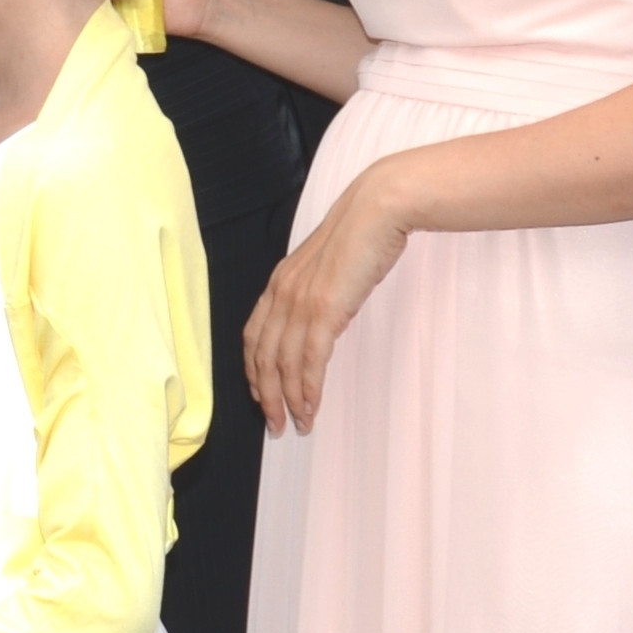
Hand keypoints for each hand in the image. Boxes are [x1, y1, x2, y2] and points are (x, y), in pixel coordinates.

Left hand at [244, 170, 420, 437]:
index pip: (253, 335)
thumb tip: (322, 316)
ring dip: (288, 399)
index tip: (260, 395)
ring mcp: (300, 302)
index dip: (254, 371)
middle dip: (266, 396)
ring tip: (297, 423)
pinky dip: (308, 388)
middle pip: (262, 357)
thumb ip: (317, 291)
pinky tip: (311, 406)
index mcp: (279, 282)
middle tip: (275, 424)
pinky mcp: (324, 309)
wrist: (378, 209)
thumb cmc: (362, 234)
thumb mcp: (329, 266)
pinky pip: (309, 360)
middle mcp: (281, 293)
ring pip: (283, 364)